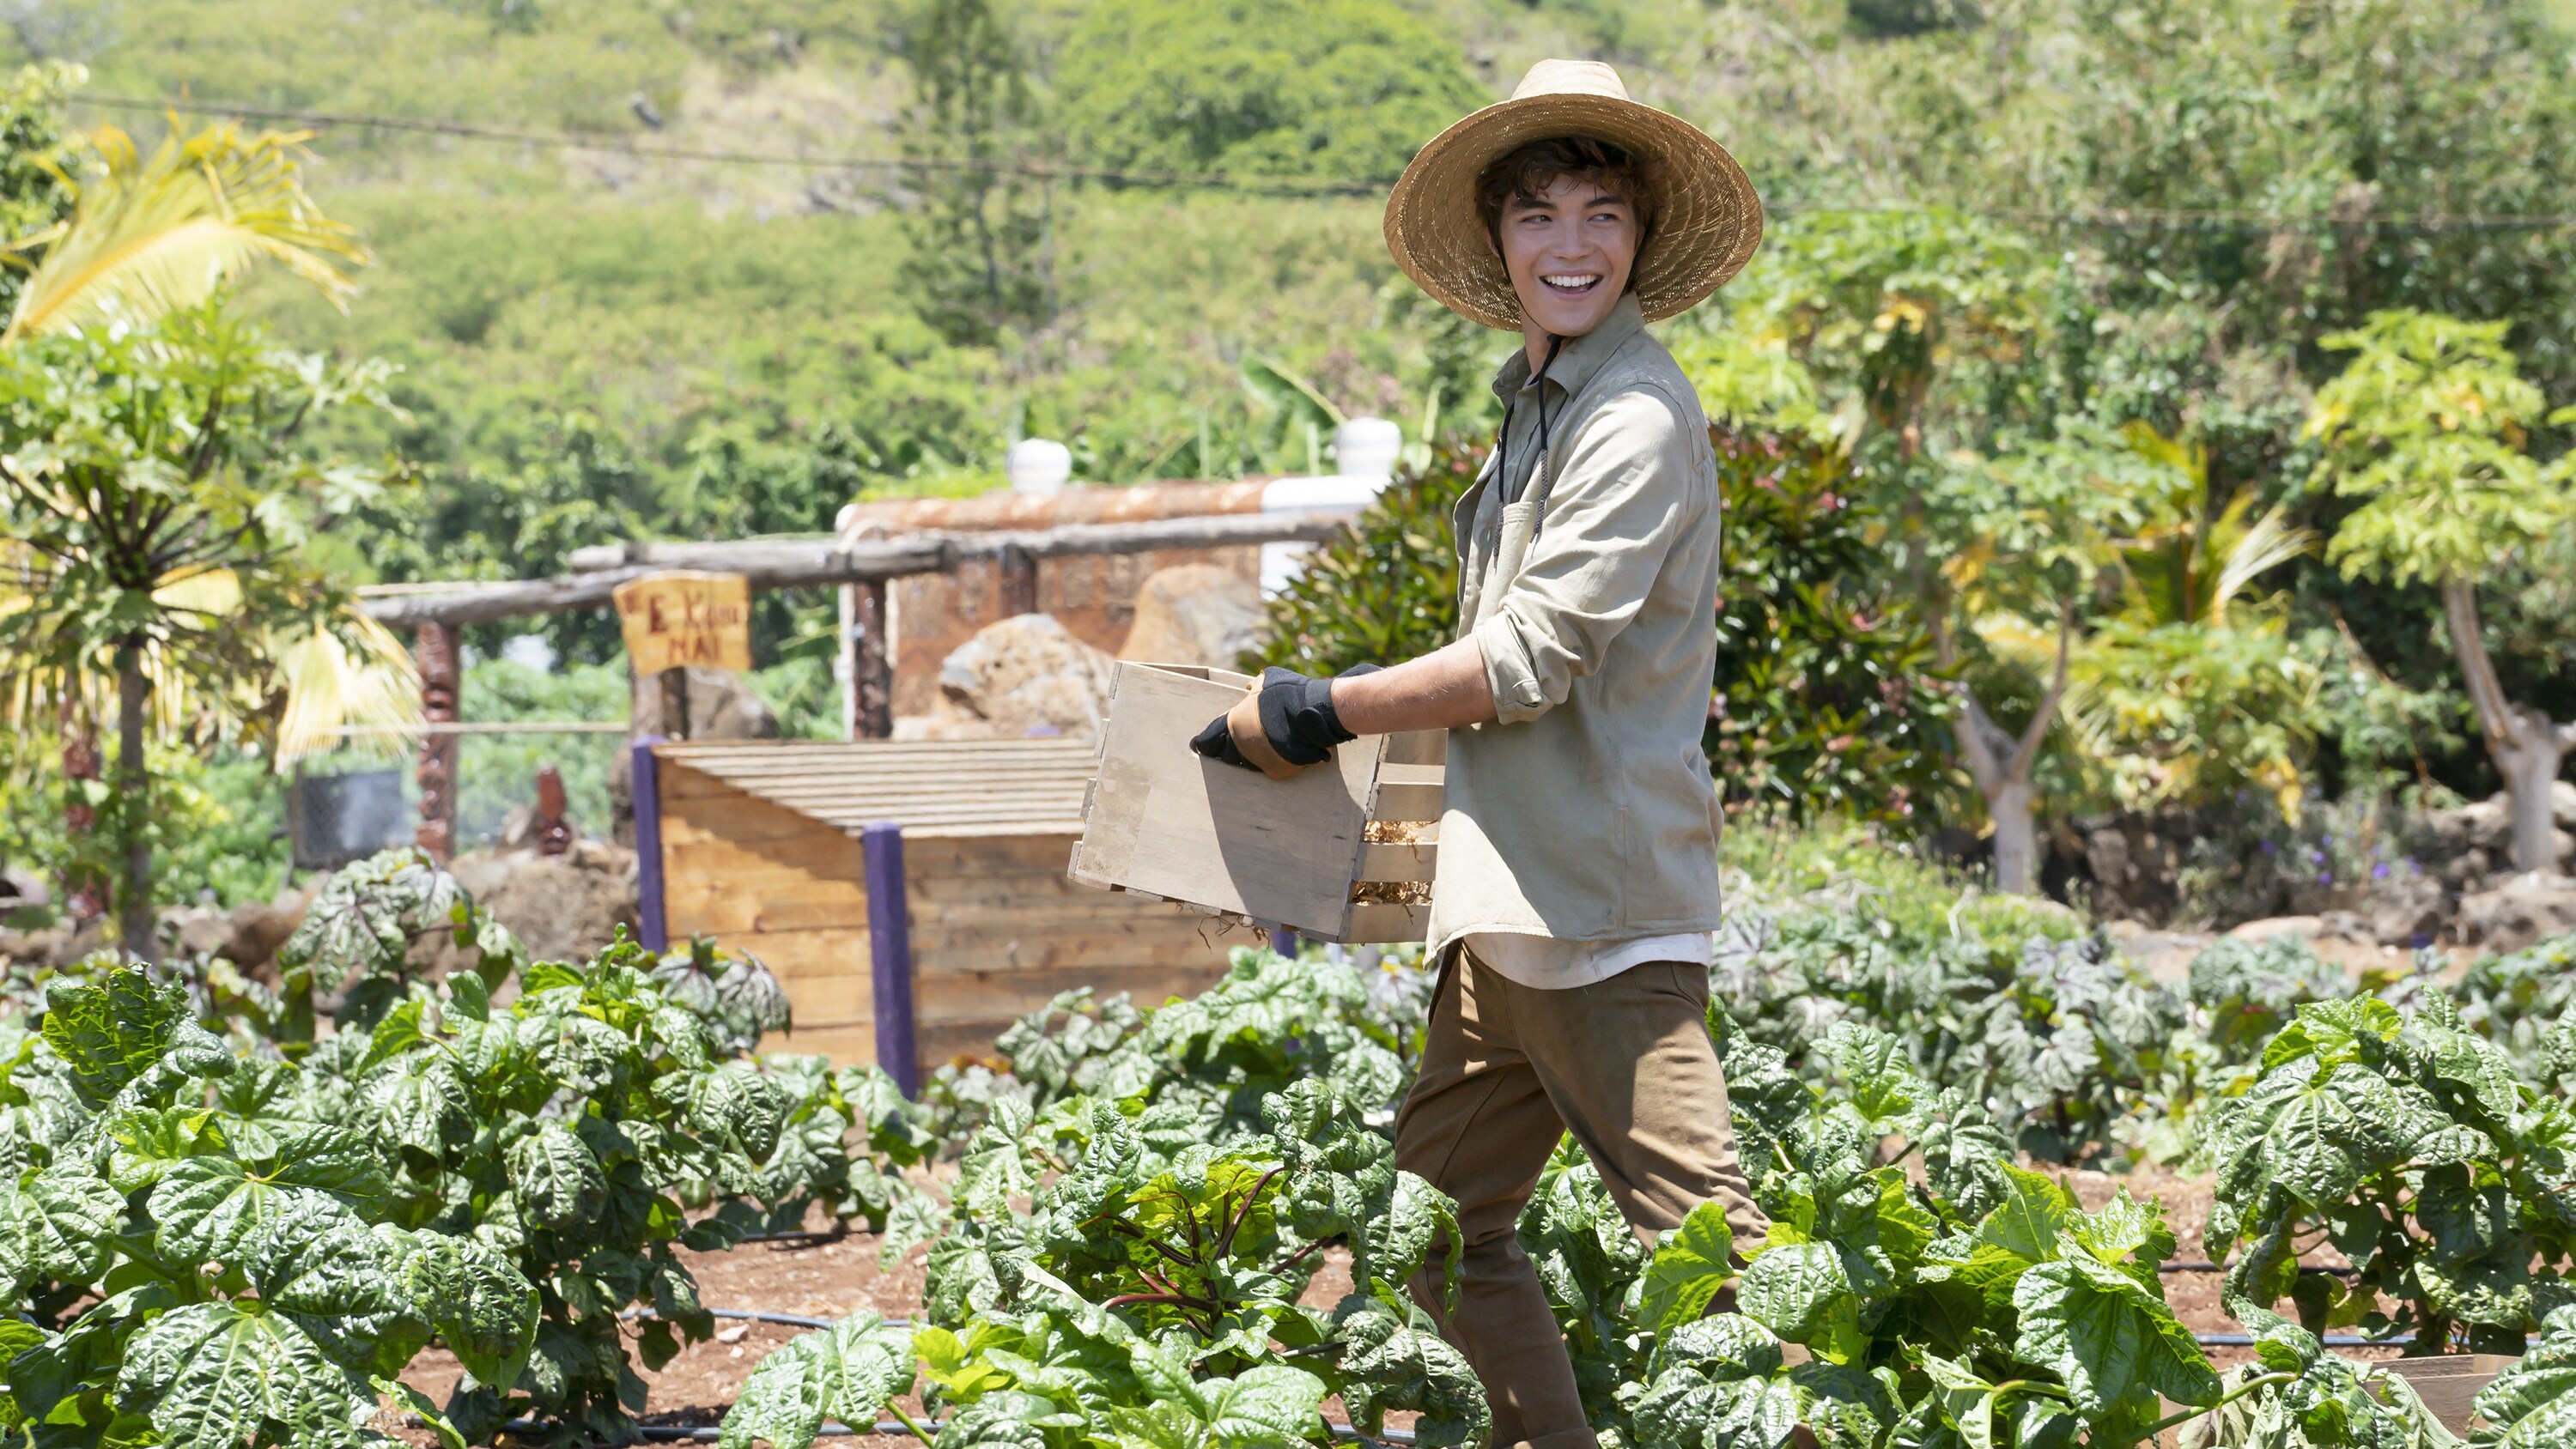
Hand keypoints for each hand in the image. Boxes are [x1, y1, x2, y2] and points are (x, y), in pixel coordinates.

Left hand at [1190, 665, 1379, 777]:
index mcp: (1234, 723)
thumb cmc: (1291, 692)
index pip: (1209, 738)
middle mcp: (1242, 745)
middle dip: (1226, 751)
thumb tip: (1249, 689)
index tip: (1199, 746)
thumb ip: (1255, 687)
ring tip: (1256, 751)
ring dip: (1246, 758)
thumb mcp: (1268, 680)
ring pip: (1245, 764)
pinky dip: (1268, 762)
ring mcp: (1258, 761)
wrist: (1316, 714)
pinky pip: (1266, 768)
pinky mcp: (1275, 771)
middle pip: (1225, 755)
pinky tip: (1274, 756)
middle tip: (1228, 749)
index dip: (1204, 742)